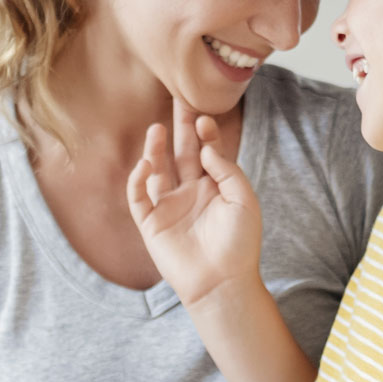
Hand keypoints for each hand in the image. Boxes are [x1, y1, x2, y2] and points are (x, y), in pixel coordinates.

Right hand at [127, 98, 261, 306]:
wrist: (222, 282)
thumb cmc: (239, 244)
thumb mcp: (244, 201)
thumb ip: (227, 170)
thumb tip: (205, 147)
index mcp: (215, 188)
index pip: (206, 153)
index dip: (205, 134)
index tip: (205, 119)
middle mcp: (191, 194)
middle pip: (181, 153)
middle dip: (179, 128)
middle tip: (177, 99)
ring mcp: (170, 207)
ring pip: (157, 171)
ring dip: (155, 150)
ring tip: (157, 129)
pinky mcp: (151, 224)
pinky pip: (139, 197)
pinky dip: (138, 180)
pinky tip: (146, 164)